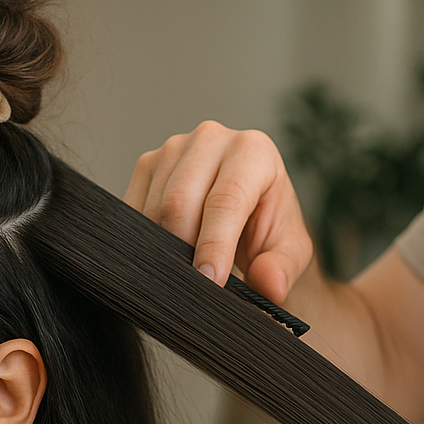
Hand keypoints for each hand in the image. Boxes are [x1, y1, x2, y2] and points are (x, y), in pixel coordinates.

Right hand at [125, 121, 314, 303]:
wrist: (247, 215)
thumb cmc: (269, 228)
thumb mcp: (290, 252)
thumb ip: (282, 268)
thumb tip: (269, 283)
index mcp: (253, 151)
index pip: (226, 200)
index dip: (214, 245)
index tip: (210, 281)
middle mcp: (212, 139)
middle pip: (179, 203)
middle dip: (183, 250)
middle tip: (194, 285)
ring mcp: (174, 147)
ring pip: (152, 208)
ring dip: (163, 248)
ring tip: (185, 270)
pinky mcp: (147, 163)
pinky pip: (134, 210)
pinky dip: (145, 240)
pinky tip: (166, 253)